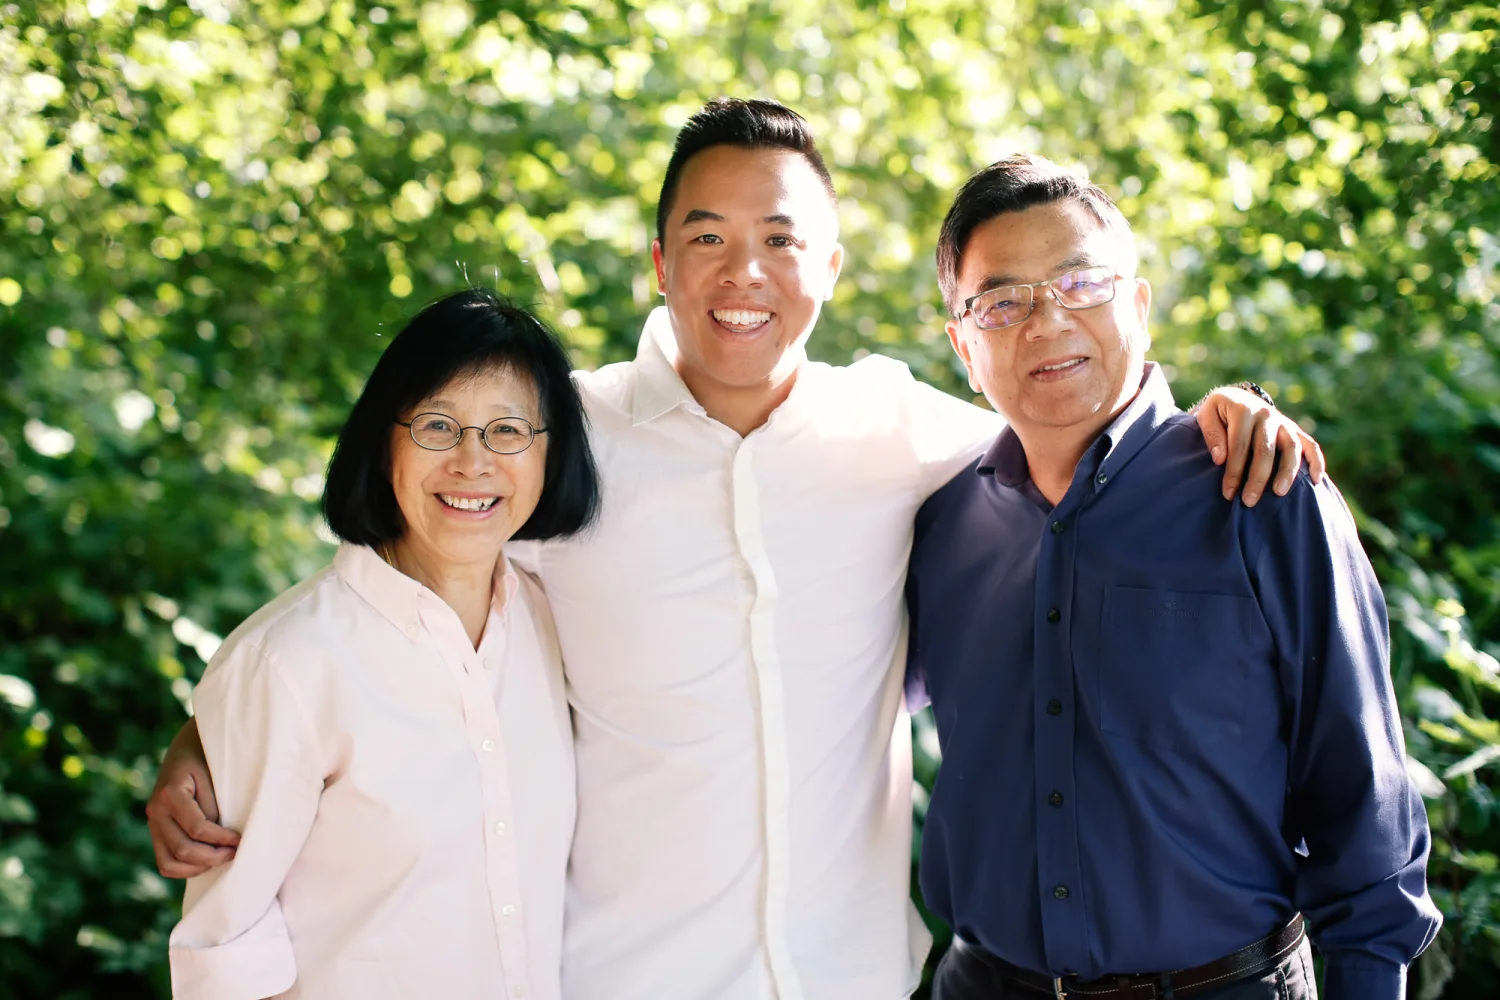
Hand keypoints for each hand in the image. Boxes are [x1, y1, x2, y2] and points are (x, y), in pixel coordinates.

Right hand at [146, 717, 238, 877]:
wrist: (187, 748)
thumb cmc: (207, 760)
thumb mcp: (214, 775)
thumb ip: (213, 806)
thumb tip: (220, 838)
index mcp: (170, 793)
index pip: (197, 828)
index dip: (221, 838)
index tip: (240, 839)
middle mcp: (155, 811)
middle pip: (183, 849)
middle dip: (213, 856)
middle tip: (234, 852)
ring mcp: (152, 823)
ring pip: (170, 862)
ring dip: (199, 867)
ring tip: (221, 858)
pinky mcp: (155, 832)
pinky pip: (165, 862)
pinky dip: (185, 869)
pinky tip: (206, 862)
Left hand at [1196, 385, 1325, 506]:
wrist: (1236, 398)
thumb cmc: (1218, 414)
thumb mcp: (1206, 416)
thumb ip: (1212, 435)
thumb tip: (1221, 459)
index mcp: (1243, 410)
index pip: (1239, 446)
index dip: (1234, 471)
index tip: (1228, 493)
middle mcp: (1266, 414)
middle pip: (1265, 450)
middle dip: (1257, 478)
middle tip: (1249, 501)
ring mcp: (1283, 421)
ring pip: (1291, 447)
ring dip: (1287, 472)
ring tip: (1279, 493)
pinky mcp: (1295, 429)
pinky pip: (1311, 445)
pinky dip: (1317, 461)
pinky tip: (1317, 481)